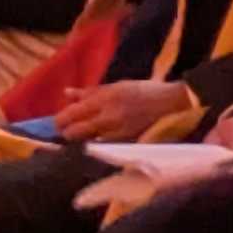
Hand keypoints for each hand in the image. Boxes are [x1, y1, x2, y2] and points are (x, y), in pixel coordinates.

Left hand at [50, 78, 186, 144]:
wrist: (173, 103)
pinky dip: (98, 146)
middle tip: (68, 134)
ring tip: (84, 139)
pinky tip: (99, 144)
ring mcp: (118, 131)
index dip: (61, 121)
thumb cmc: (143, 91)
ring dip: (82, 141)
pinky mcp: (127, 142)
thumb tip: (66, 93)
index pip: (72, 114)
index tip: (59, 124)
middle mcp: (109, 115)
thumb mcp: (117, 86)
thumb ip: (90, 92)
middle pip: (76, 132)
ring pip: (88, 142)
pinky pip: (104, 147)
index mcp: (104, 98)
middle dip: (68, 134)